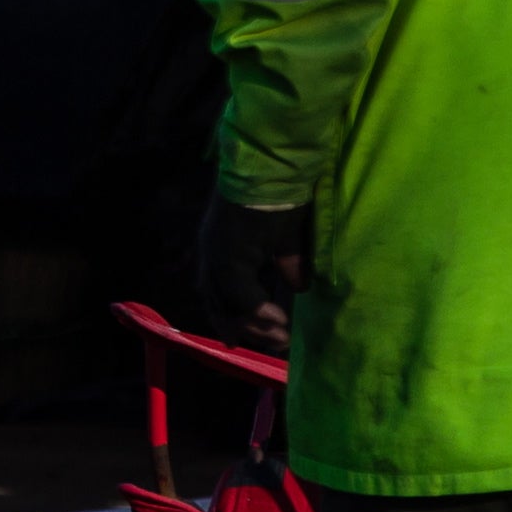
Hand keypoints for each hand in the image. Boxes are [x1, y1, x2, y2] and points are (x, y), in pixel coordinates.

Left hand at [196, 194, 313, 354]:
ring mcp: (216, 254)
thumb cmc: (282, 197)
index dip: (237, 319)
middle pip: (218, 305)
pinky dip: (255, 309)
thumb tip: (300, 288)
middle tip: (276, 344)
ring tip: (280, 337)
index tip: (262, 337)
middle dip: (245, 330)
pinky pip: (238, 291)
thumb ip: (289, 264)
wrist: (274, 167)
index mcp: (223, 251)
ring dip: (252, 324)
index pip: (221, 295)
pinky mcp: (226, 253)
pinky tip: (278, 321)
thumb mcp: (287, 239)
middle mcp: (212, 255)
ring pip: (225, 303)